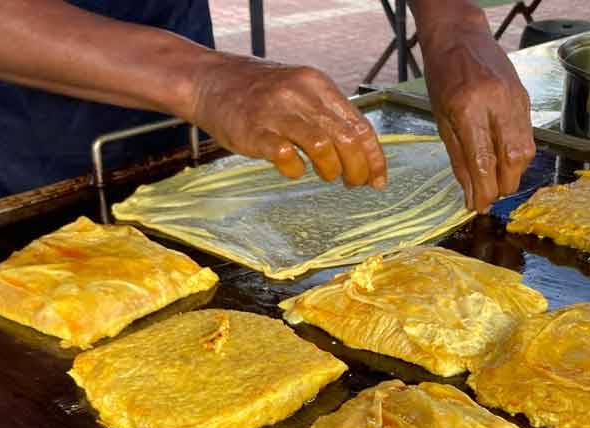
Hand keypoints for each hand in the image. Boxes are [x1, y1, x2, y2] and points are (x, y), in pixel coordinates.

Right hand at [186, 54, 385, 187]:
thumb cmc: (260, 94)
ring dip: (331, 170)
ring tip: (326, 175)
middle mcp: (300, 94)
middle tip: (354, 183)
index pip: (359, 125)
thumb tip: (362, 152)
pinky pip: (287, 158)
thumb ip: (328, 115)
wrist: (210, 82)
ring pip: (322, 147)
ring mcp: (276, 112)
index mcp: (317, 84)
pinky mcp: (254, 132)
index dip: (374, 157)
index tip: (379, 179)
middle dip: (357, 169)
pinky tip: (293, 169)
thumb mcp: (300, 92)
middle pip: (346, 139)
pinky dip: (296, 171)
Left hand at [416, 7, 534, 211]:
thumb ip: (458, 157)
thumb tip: (470, 192)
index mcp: (468, 108)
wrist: (460, 36)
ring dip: (513, 172)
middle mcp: (497, 103)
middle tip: (491, 197)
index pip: (484, 161)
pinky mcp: (525, 98)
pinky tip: (504, 159)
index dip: (485, 190)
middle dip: (504, 185)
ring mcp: (515, 99)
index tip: (480, 207)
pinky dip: (517, 153)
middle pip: (513, 159)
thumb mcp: (441, 119)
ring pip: (525, 149)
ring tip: (497, 180)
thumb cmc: (443, 76)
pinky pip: (527, 134)